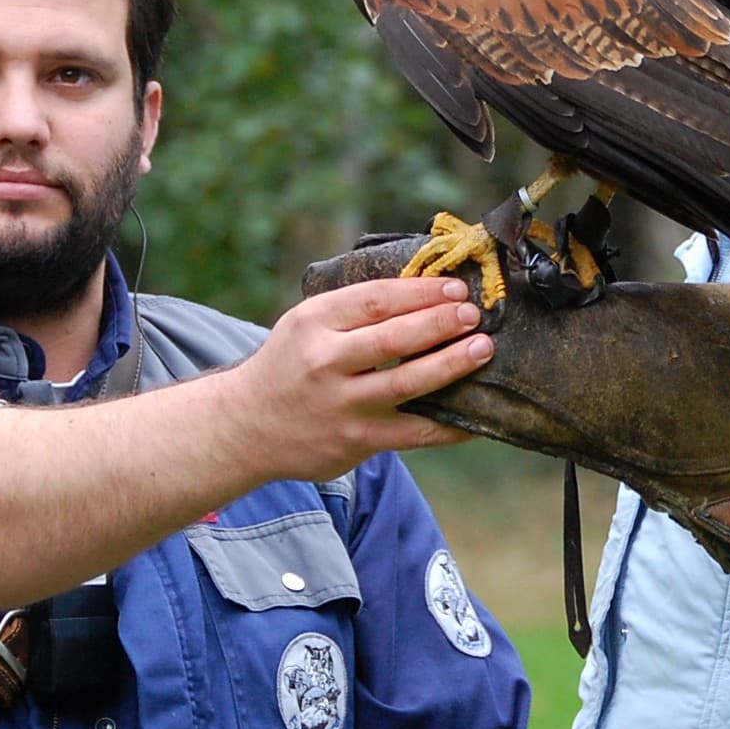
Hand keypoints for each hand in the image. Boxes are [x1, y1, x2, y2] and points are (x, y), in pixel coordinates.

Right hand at [222, 276, 493, 481]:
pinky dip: (449, 424)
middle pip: (392, 338)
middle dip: (440, 323)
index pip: (375, 300)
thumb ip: (354, 310)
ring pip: (406, 383)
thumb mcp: (307, 324)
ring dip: (450, 364)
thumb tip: (427, 291)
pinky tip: (475, 414)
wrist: (246, 426)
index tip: (455, 287)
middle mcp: (324, 363)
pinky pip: (414, 432)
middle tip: (473, 313)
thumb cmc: (291, 364)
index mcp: (313, 322)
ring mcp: (341, 405)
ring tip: (482, 348)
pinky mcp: (356, 441)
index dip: (421, 292)